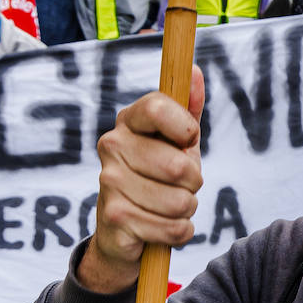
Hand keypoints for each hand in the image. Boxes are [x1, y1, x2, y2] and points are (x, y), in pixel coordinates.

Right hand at [81, 66, 205, 293]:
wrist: (124, 229)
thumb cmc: (158, 175)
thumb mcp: (178, 141)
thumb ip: (188, 108)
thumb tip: (194, 71)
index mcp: (129, 121)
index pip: (160, 108)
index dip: (186, 129)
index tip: (188, 141)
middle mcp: (112, 145)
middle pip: (179, 166)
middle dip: (193, 182)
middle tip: (181, 184)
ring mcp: (109, 181)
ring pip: (180, 201)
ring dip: (187, 209)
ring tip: (170, 206)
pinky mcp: (114, 217)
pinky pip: (173, 228)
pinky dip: (179, 231)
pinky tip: (162, 226)